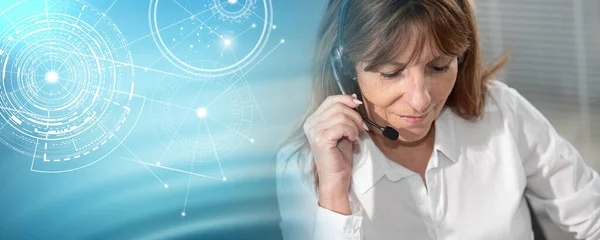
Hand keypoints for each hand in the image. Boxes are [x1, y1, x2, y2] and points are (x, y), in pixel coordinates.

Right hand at [303, 94, 365, 213]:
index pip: (330, 100)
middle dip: (354, 115)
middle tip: (360, 128)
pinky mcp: (321, 138)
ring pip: (341, 115)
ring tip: (355, 136)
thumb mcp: (343, 130)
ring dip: (354, 125)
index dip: (346, 99)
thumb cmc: (339, 156)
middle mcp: (310, 124)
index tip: (358, 104)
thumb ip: (344, 115)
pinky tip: (353, 140)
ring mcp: (314, 131)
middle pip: (337, 106)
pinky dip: (351, 131)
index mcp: (313, 120)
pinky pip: (341, 126)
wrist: (335, 178)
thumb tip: (354, 98)